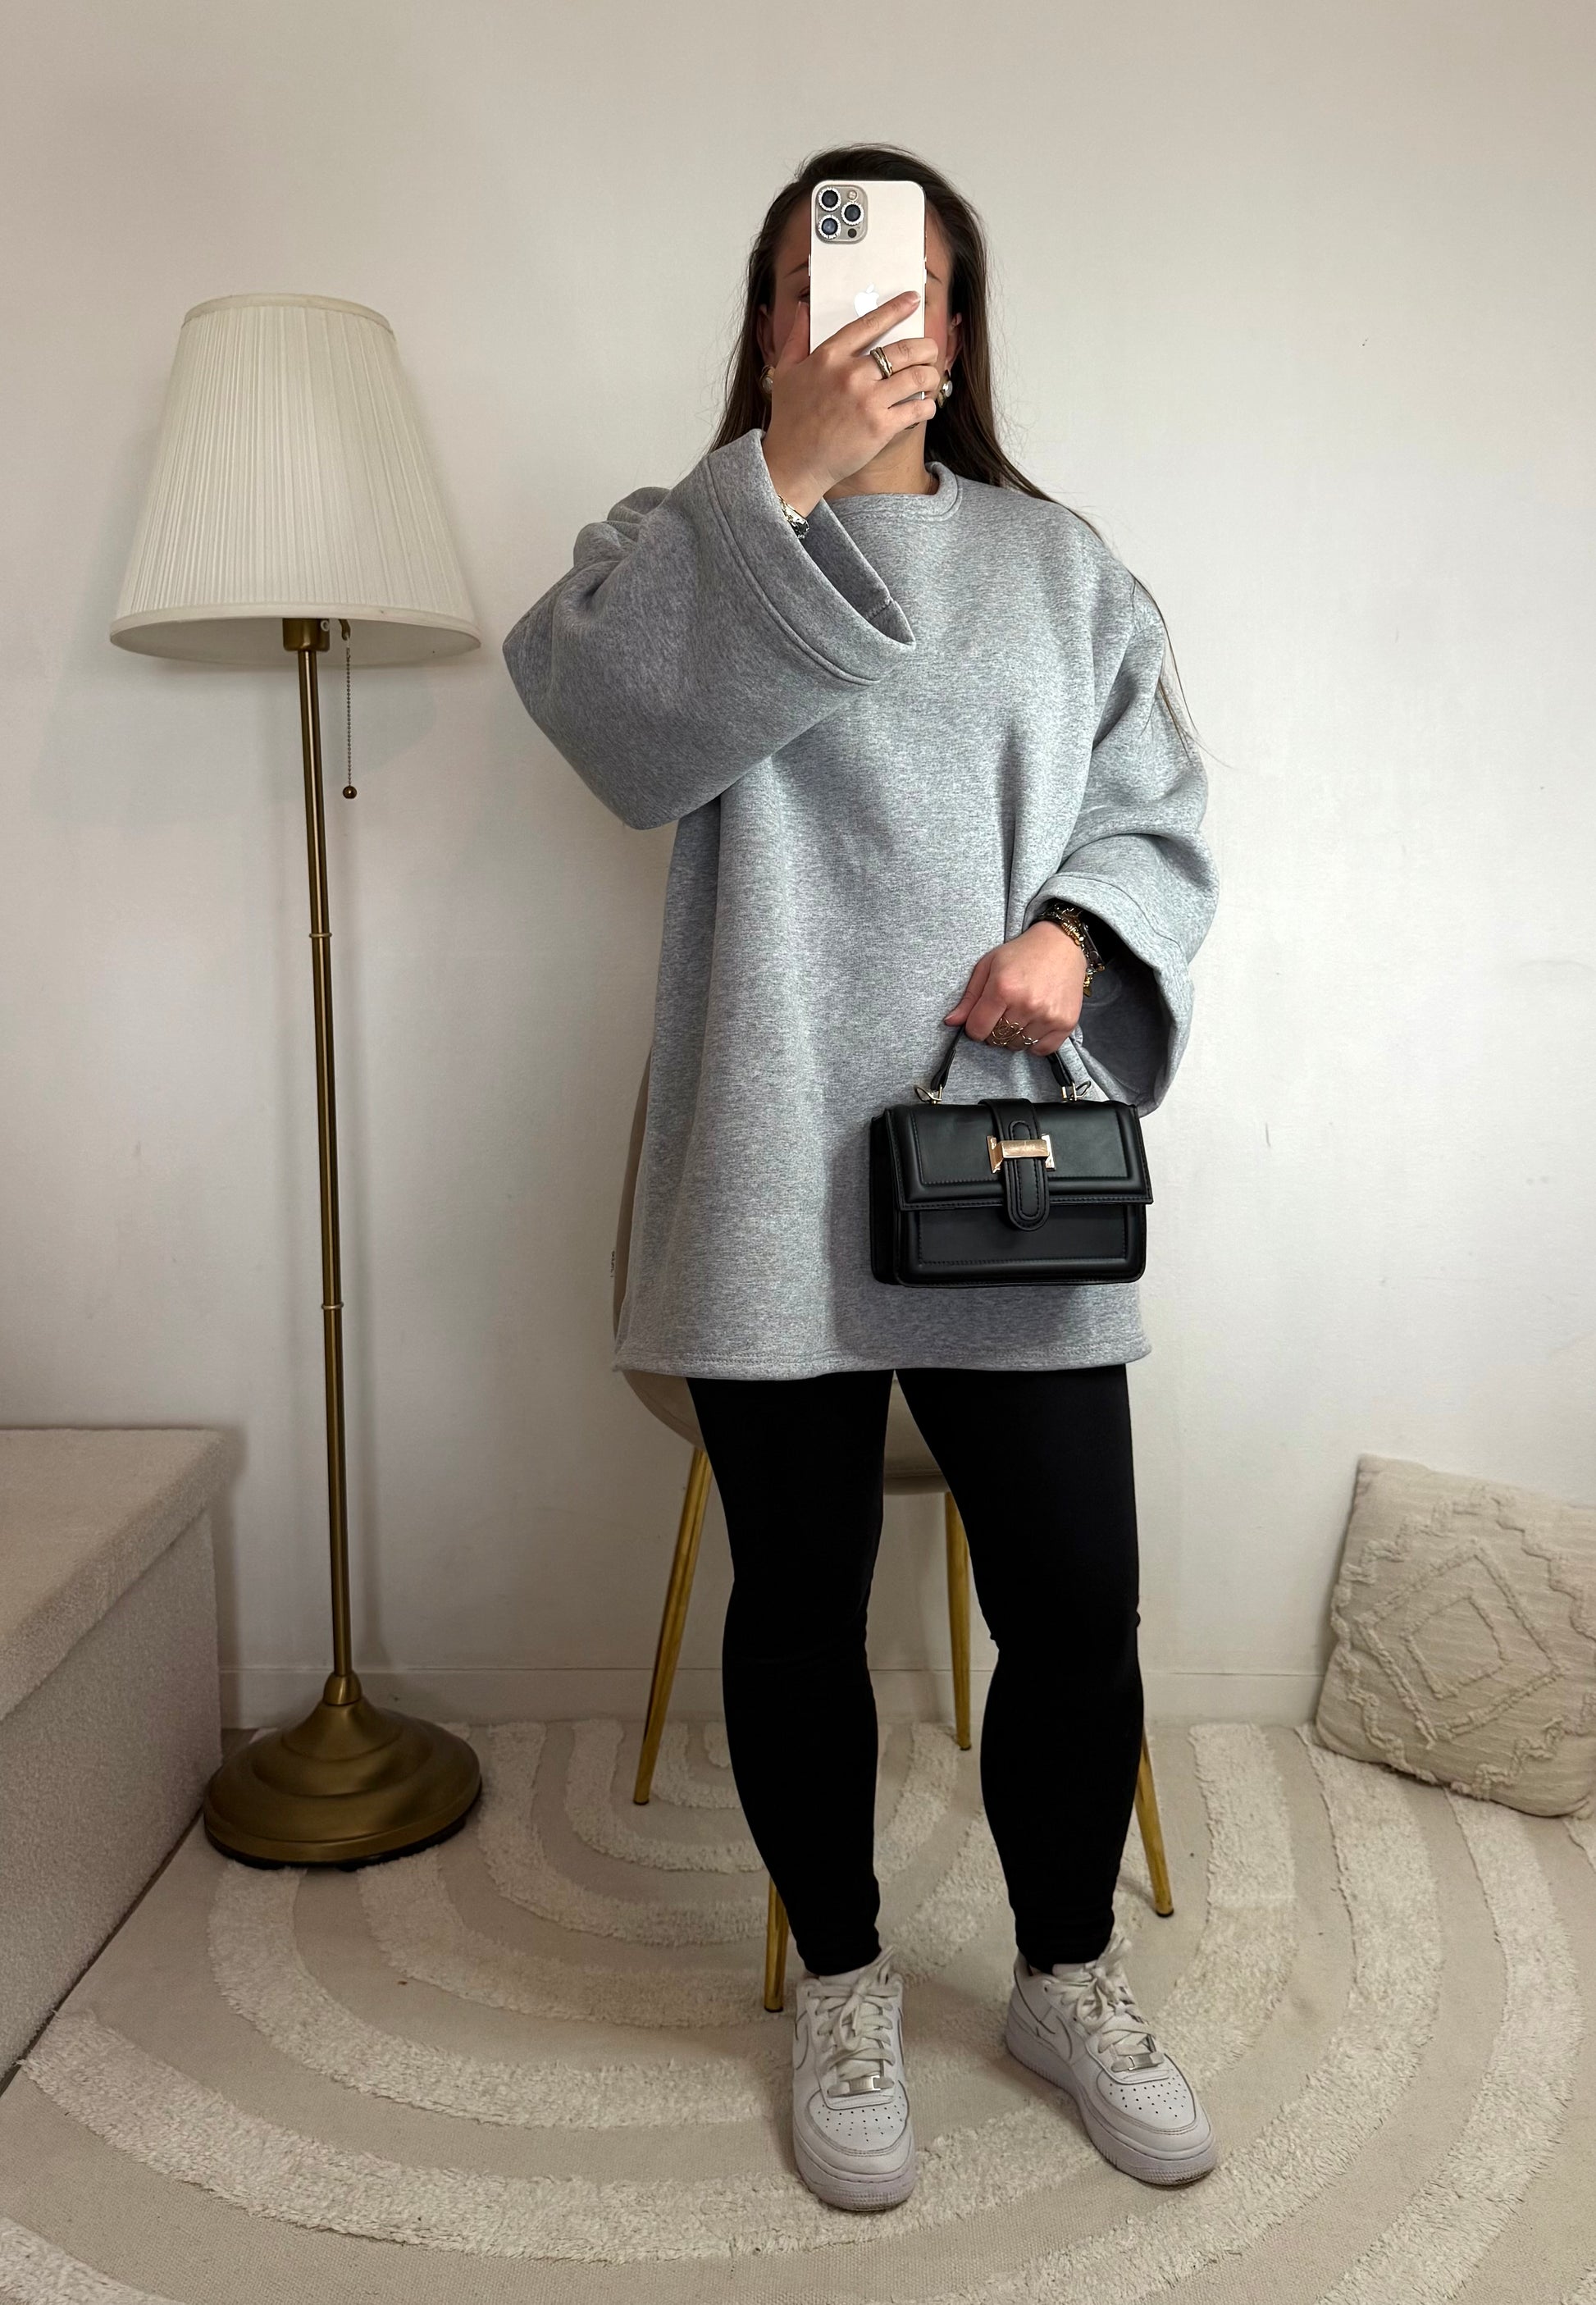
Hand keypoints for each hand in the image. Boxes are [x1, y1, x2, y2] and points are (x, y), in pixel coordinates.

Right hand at [761, 291, 942, 514]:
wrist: (793, 465)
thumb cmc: (789, 420)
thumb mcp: (786, 372)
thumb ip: (796, 337)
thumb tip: (803, 309)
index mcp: (829, 357)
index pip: (869, 324)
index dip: (895, 309)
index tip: (912, 300)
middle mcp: (851, 374)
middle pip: (903, 349)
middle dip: (925, 347)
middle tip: (930, 350)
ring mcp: (867, 401)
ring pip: (916, 377)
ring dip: (931, 375)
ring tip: (931, 377)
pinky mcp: (880, 427)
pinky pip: (916, 409)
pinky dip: (927, 406)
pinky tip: (926, 407)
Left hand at [943, 924, 1088, 1056]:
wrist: (1062, 944)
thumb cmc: (1022, 953)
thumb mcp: (988, 966)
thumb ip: (969, 997)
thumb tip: (950, 1022)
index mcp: (1003, 989)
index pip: (977, 1030)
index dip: (975, 1026)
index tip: (982, 1016)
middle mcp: (1026, 1004)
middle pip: (996, 1039)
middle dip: (994, 1029)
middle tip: (1003, 1011)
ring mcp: (1048, 1016)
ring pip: (1017, 1045)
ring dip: (1014, 1035)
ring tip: (1020, 1013)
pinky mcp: (1065, 1023)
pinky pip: (1041, 1049)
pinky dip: (1035, 1042)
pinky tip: (1034, 1023)